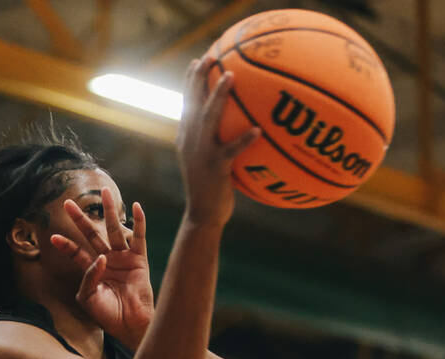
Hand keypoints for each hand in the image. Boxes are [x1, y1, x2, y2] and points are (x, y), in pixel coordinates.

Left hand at [51, 188, 152, 348]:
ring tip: (105, 191)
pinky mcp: (139, 260)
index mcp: (91, 271)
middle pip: (91, 234)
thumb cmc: (107, 315)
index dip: (65, 245)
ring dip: (110, 211)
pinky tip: (136, 206)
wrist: (130, 325)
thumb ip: (89, 277)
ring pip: (114, 229)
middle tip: (67, 203)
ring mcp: (122, 258)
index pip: (76, 253)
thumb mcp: (88, 298)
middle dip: (80, 219)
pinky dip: (138, 222)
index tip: (53, 237)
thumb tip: (100, 258)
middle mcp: (106, 260)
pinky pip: (138, 237)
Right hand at [176, 57, 259, 225]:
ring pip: (208, 119)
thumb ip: (216, 140)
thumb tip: (240, 122)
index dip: (190, 81)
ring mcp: (201, 154)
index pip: (186, 104)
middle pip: (192, 104)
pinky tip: (258, 130)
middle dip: (198, 79)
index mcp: (187, 138)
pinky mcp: (216, 168)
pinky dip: (244, 140)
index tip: (198, 60)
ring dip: (218, 97)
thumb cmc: (212, 187)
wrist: (203, 214)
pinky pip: (232, 150)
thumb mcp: (209, 160)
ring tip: (230, 77)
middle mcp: (190, 141)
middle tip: (208, 58)